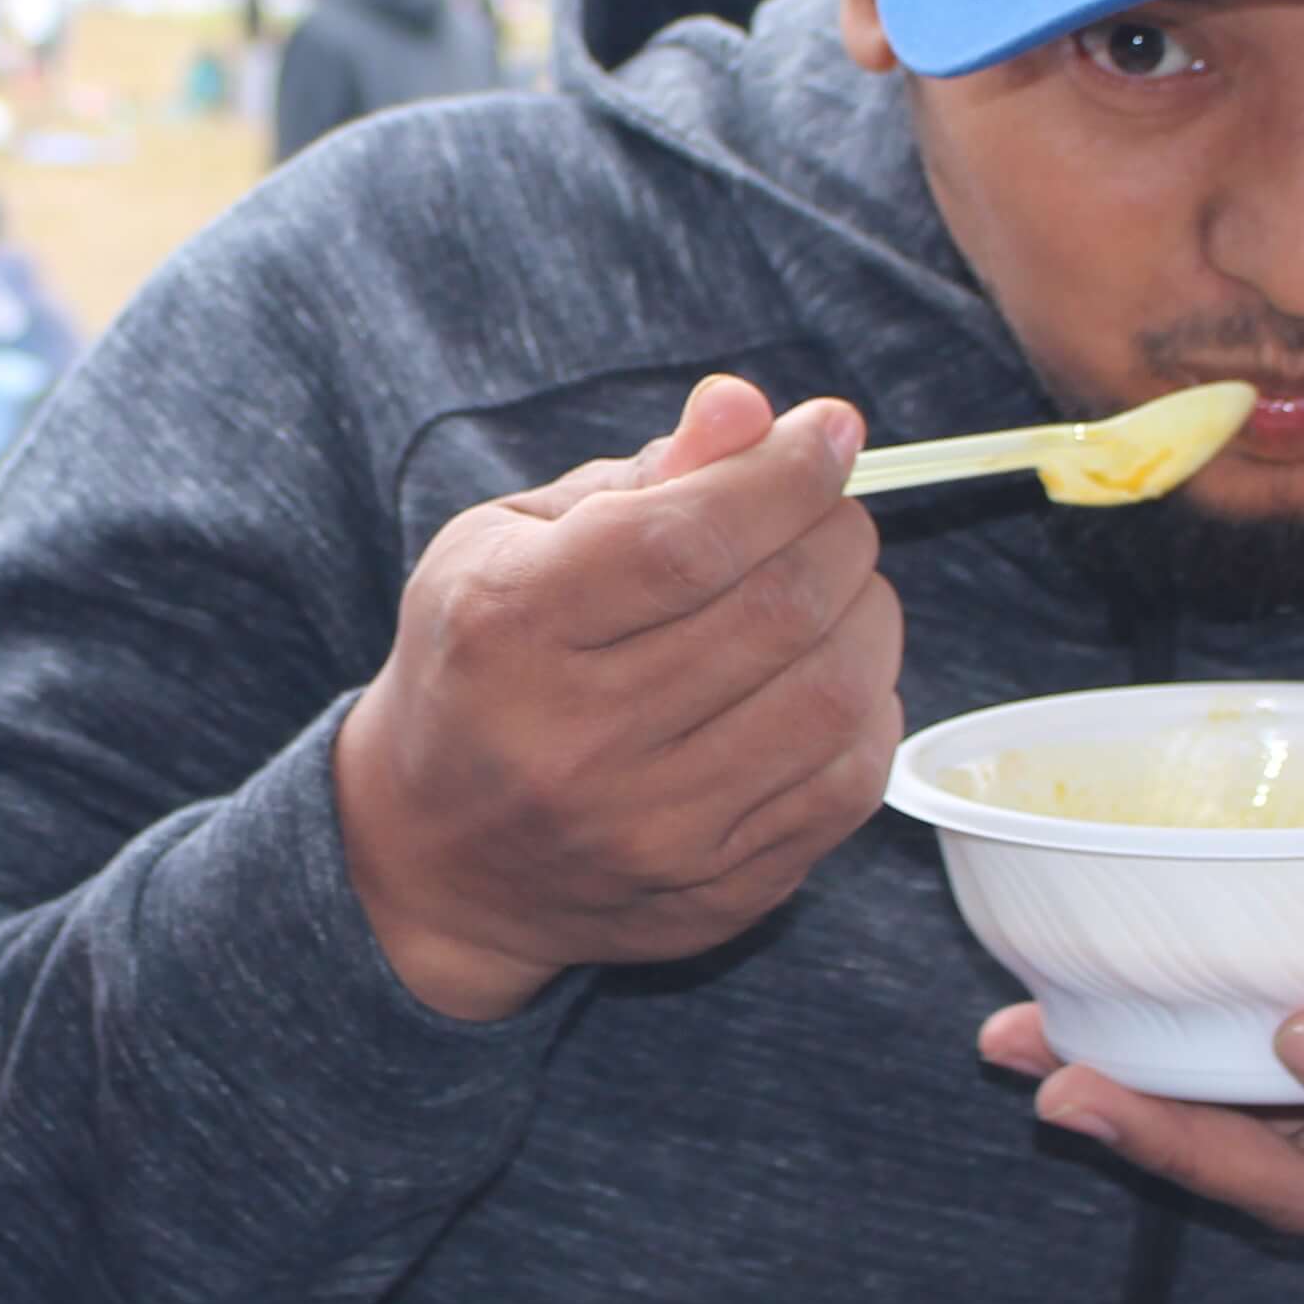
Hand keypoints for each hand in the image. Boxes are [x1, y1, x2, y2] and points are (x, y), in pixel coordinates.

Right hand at [333, 374, 899, 1020]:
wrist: (434, 857)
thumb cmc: (480, 664)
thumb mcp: (510, 543)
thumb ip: (637, 477)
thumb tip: (751, 411)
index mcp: (509, 628)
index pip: (689, 539)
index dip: (784, 473)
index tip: (827, 433)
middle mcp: (576, 742)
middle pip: (776, 611)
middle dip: (837, 534)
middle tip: (830, 513)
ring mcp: (651, 832)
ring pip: (833, 699)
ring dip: (868, 617)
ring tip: (839, 589)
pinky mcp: (713, 892)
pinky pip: (846, 786)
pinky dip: (868, 710)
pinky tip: (833, 676)